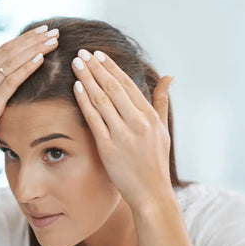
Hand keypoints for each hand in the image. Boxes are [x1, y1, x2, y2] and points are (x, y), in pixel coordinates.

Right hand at [0, 25, 59, 162]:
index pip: (5, 48)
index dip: (25, 37)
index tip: (43, 29)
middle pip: (10, 51)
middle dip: (34, 40)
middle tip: (54, 31)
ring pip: (12, 63)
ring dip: (35, 50)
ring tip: (54, 41)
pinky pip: (11, 81)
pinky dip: (27, 68)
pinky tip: (41, 59)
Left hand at [70, 49, 174, 209]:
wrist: (152, 193)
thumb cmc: (155, 161)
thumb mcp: (163, 129)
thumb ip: (161, 101)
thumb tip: (168, 76)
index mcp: (150, 116)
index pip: (127, 84)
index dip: (111, 68)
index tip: (98, 54)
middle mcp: (138, 122)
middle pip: (113, 87)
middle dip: (96, 68)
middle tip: (81, 52)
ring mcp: (123, 134)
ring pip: (102, 99)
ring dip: (88, 78)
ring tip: (76, 63)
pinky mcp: (109, 147)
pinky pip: (94, 119)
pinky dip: (85, 101)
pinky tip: (76, 87)